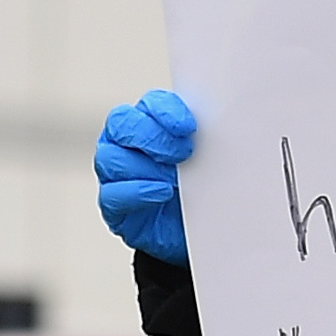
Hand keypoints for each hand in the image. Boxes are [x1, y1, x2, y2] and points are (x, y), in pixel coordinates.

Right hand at [94, 89, 199, 263]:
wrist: (200, 232)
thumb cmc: (203, 188)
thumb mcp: (210, 160)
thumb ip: (209, 140)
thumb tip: (224, 128)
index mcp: (150, 122)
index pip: (149, 104)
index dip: (166, 111)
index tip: (188, 127)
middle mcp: (126, 143)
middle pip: (121, 123)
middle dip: (152, 136)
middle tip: (183, 153)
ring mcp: (115, 174)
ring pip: (112, 158)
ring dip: (145, 167)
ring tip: (173, 181)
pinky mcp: (113, 206)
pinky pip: (111, 194)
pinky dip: (137, 192)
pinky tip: (161, 194)